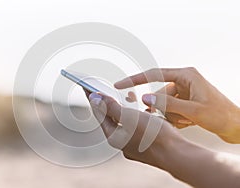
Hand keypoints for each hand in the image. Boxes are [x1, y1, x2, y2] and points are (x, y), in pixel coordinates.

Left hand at [86, 92, 183, 166]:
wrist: (177, 154)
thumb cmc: (154, 137)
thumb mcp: (130, 117)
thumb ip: (111, 108)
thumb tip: (95, 99)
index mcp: (114, 137)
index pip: (99, 114)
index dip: (94, 100)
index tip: (88, 89)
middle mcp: (122, 142)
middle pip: (111, 119)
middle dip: (108, 104)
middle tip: (104, 91)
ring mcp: (133, 144)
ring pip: (126, 123)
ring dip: (125, 109)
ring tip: (126, 97)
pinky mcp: (145, 143)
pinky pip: (137, 127)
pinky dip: (138, 117)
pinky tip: (144, 110)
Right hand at [114, 67, 239, 142]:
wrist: (235, 126)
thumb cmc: (221, 115)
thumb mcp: (193, 110)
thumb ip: (167, 104)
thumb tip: (145, 98)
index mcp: (186, 75)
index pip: (153, 74)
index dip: (134, 80)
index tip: (120, 84)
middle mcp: (183, 81)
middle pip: (159, 95)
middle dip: (165, 109)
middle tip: (178, 117)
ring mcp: (184, 91)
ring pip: (164, 104)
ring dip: (172, 116)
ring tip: (188, 120)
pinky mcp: (185, 101)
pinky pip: (170, 109)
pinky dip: (176, 118)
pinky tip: (189, 122)